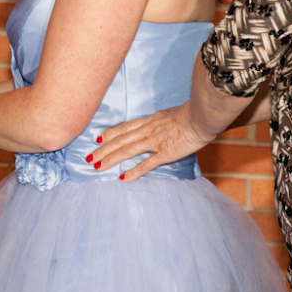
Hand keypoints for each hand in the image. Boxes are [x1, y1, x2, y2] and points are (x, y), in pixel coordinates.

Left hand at [88, 101, 213, 181]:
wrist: (202, 116)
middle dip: (103, 149)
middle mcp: (147, 130)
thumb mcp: (170, 113)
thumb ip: (161, 120)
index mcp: (149, 120)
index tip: (98, 138)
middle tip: (89, 157)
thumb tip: (157, 121)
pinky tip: (122, 178)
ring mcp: (155, 142)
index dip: (110, 133)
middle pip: (120, 140)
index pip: (125, 128)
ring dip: (110, 159)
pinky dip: (133, 171)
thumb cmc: (191, 113)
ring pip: (127, 151)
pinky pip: (146, 164)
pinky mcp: (165, 153)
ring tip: (97, 167)